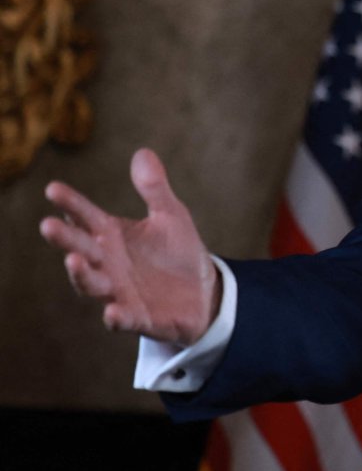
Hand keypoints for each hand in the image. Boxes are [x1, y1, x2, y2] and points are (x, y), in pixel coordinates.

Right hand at [39, 148, 219, 344]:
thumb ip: (154, 189)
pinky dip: (116, 316)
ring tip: (73, 260)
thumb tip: (143, 152)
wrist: (204, 293)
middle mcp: (108, 263)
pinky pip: (124, 319)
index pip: (86, 216)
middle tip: (48, 226)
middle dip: (65, 239)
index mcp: (112, 236)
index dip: (70, 203)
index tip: (53, 188)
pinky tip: (111, 311)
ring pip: (92, 284)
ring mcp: (119, 291)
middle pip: (81, 249)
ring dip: (81, 274)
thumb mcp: (170, 216)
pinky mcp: (139, 317)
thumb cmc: (178, 252)